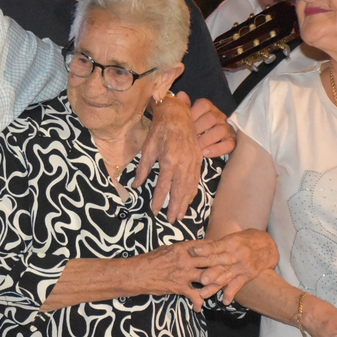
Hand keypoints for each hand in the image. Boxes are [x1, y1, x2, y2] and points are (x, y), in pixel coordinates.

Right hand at [128, 243, 225, 311]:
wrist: (138, 273)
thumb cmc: (150, 260)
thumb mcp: (167, 248)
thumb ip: (182, 248)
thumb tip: (194, 247)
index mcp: (183, 248)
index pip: (206, 246)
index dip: (218, 248)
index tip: (228, 249)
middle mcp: (186, 260)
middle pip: (211, 260)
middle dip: (224, 262)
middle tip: (236, 264)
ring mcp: (184, 274)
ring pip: (207, 277)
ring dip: (217, 282)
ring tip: (224, 286)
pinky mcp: (180, 287)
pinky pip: (195, 295)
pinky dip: (199, 302)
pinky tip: (200, 307)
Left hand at [137, 93, 202, 221]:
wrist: (178, 115)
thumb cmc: (160, 130)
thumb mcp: (147, 148)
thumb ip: (143, 168)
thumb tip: (137, 185)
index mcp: (169, 160)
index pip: (164, 186)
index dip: (159, 200)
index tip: (155, 211)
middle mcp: (184, 163)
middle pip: (180, 190)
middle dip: (175, 207)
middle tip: (171, 221)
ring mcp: (194, 162)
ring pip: (190, 187)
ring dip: (185, 203)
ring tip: (180, 216)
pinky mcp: (199, 160)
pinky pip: (196, 180)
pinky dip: (192, 192)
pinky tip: (188, 200)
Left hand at [188, 95, 235, 157]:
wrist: (205, 142)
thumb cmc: (193, 127)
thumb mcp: (187, 117)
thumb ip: (184, 106)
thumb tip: (181, 95)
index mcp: (208, 107)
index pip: (203, 104)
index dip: (193, 113)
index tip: (183, 124)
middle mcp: (219, 116)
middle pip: (211, 118)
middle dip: (198, 129)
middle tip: (187, 138)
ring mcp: (226, 128)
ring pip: (220, 130)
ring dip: (206, 139)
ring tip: (196, 147)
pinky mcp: (232, 140)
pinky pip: (229, 144)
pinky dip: (217, 149)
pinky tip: (205, 153)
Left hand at [193, 229, 278, 303]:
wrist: (269, 245)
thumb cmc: (245, 239)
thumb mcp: (233, 237)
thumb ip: (217, 244)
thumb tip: (198, 248)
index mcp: (231, 242)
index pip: (216, 246)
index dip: (205, 249)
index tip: (193, 251)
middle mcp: (237, 254)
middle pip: (221, 264)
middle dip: (210, 271)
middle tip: (200, 279)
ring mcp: (243, 266)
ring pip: (226, 277)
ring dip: (215, 286)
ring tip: (203, 294)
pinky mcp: (249, 275)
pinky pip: (238, 284)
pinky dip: (231, 293)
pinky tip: (224, 301)